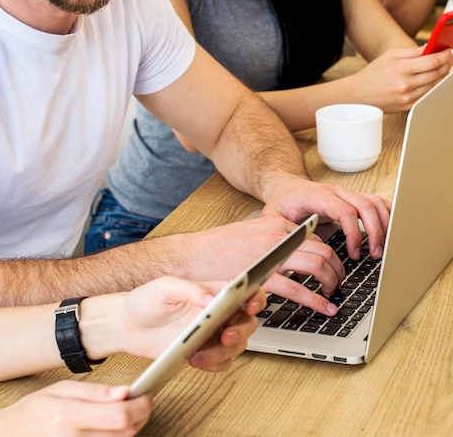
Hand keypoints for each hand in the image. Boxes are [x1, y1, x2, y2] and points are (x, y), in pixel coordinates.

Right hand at [0, 381, 150, 436]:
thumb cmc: (32, 412)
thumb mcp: (59, 390)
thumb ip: (94, 392)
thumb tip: (125, 392)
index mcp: (66, 416)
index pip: (118, 416)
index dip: (141, 406)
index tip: (147, 395)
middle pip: (125, 433)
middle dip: (141, 416)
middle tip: (143, 402)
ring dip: (132, 428)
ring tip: (128, 413)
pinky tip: (114, 427)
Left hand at [121, 276, 263, 371]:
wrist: (128, 326)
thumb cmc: (146, 300)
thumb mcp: (165, 287)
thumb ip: (190, 290)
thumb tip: (212, 298)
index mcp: (211, 292)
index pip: (243, 292)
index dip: (255, 297)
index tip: (251, 305)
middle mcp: (216, 313)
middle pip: (246, 322)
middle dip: (242, 330)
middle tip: (226, 335)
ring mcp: (211, 335)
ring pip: (236, 346)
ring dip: (224, 351)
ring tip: (200, 353)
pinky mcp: (204, 353)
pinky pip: (222, 362)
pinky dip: (214, 364)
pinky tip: (196, 360)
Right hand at [161, 216, 343, 315]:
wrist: (191, 256)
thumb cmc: (216, 249)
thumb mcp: (250, 234)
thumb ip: (272, 239)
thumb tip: (292, 250)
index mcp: (275, 224)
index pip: (315, 238)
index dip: (330, 255)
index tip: (334, 267)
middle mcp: (276, 235)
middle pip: (322, 250)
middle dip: (337, 269)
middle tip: (339, 283)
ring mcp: (269, 255)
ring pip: (317, 266)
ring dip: (331, 282)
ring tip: (334, 295)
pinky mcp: (261, 276)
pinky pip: (298, 289)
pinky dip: (316, 300)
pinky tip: (323, 307)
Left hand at [259, 175, 390, 260]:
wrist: (285, 187)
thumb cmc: (281, 203)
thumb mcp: (272, 218)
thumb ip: (283, 233)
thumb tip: (294, 253)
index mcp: (317, 196)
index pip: (345, 211)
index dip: (354, 233)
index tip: (354, 253)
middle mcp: (335, 192)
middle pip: (365, 206)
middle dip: (376, 232)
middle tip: (376, 255)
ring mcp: (345, 194)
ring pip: (375, 203)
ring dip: (384, 225)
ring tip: (383, 249)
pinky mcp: (351, 198)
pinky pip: (376, 203)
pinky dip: (386, 216)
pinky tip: (389, 233)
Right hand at [350, 47, 451, 112]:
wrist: (356, 95)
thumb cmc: (371, 74)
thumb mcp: (389, 56)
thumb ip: (412, 52)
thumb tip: (430, 48)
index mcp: (401, 69)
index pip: (433, 61)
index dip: (445, 55)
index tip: (448, 51)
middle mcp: (406, 84)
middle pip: (438, 73)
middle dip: (446, 65)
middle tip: (448, 59)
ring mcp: (407, 97)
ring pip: (434, 85)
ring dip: (440, 76)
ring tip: (440, 69)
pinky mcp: (407, 106)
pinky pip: (426, 95)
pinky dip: (430, 86)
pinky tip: (429, 80)